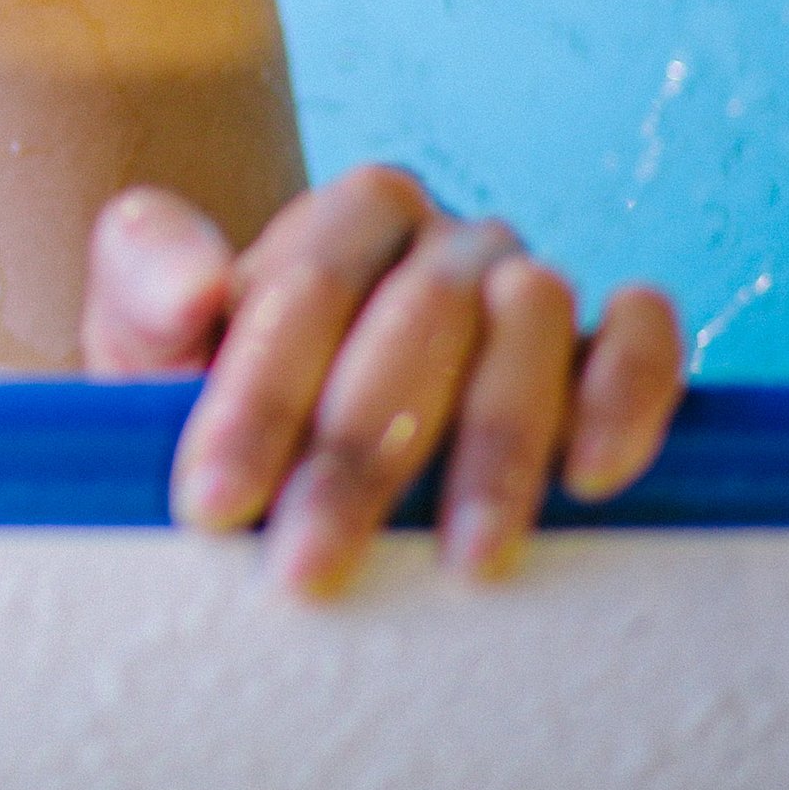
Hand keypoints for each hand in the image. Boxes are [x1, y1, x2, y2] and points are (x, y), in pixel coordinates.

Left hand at [83, 167, 683, 594]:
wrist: (317, 438)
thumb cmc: (223, 389)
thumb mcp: (152, 339)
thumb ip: (146, 283)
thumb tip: (195, 289)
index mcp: (343, 218)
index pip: (307, 288)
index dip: (258, 402)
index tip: (213, 507)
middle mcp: (447, 238)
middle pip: (419, 317)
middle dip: (358, 457)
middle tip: (308, 571)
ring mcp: (534, 283)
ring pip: (533, 319)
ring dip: (497, 445)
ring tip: (464, 562)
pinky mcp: (611, 339)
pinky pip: (643, 335)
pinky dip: (628, 392)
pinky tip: (591, 478)